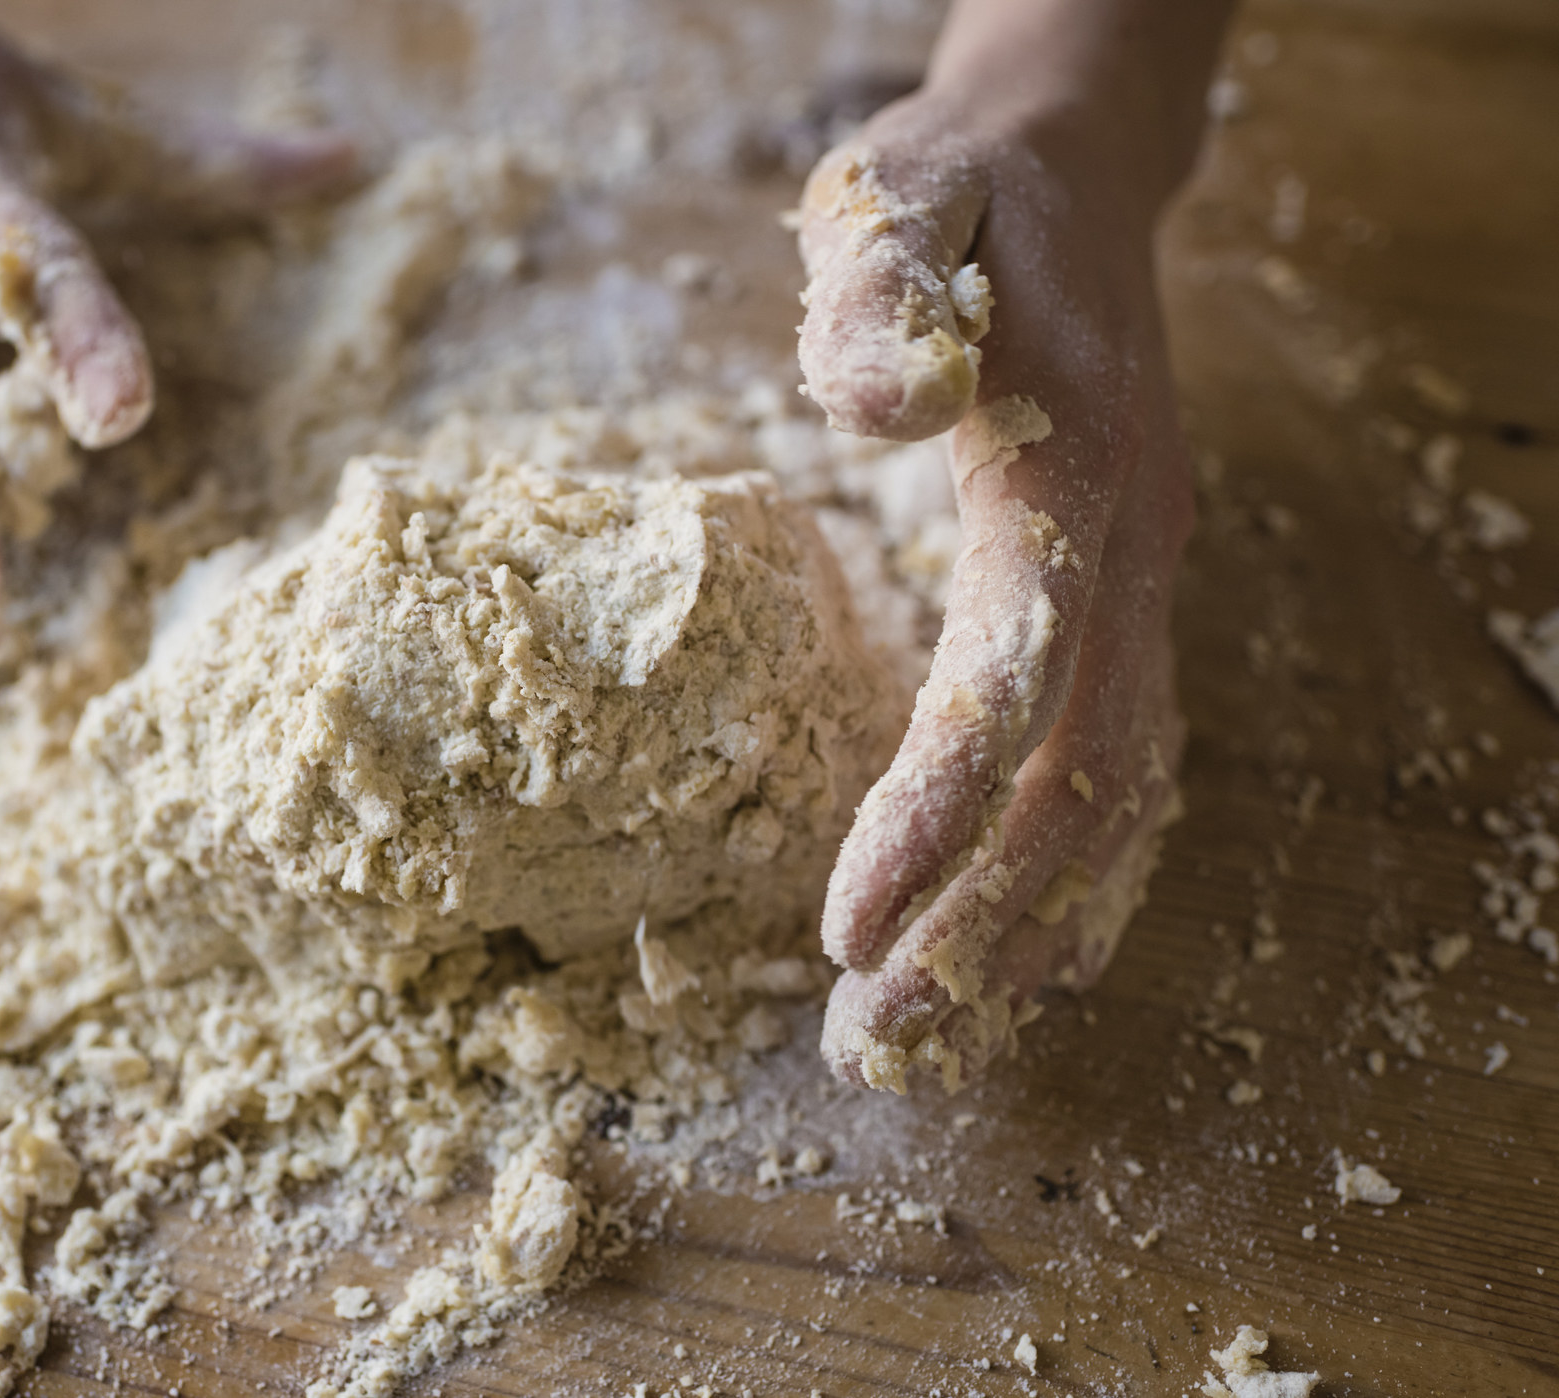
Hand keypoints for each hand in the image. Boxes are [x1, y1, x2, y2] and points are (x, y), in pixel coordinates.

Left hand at [797, 0, 1226, 1090]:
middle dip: (984, 921)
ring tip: (933, 1032)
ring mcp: (1144, 576)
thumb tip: (875, 408)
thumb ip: (883, 294)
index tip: (847, 928)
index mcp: (1073, 474)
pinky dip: (1086, 867)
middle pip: (1081, 777)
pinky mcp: (1124, 590)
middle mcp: (1134, 548)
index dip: (937, 814)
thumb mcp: (899, 198)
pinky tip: (1042, 952)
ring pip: (1117, 789)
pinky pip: (1129, 756)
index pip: (1014, 683)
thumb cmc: (960, 191)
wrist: (1072, 165)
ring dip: (1033, 922)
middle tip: (879, 1044)